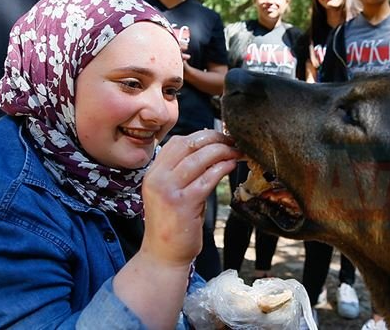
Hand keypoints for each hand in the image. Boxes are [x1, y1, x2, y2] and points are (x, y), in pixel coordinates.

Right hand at [140, 130, 237, 265]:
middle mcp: (157, 179)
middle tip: (232, 141)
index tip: (219, 136)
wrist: (163, 255)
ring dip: (222, 151)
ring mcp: (168, 191)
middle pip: (189, 145)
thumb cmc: (172, 224)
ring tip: (237, 152)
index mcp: (153, 173)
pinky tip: (232, 166)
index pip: (177, 142)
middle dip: (214, 138)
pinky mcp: (183, 204)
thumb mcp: (171, 193)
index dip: (201, 135)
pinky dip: (222, 168)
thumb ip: (183, 172)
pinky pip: (207, 178)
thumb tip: (210, 149)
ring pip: (200, 159)